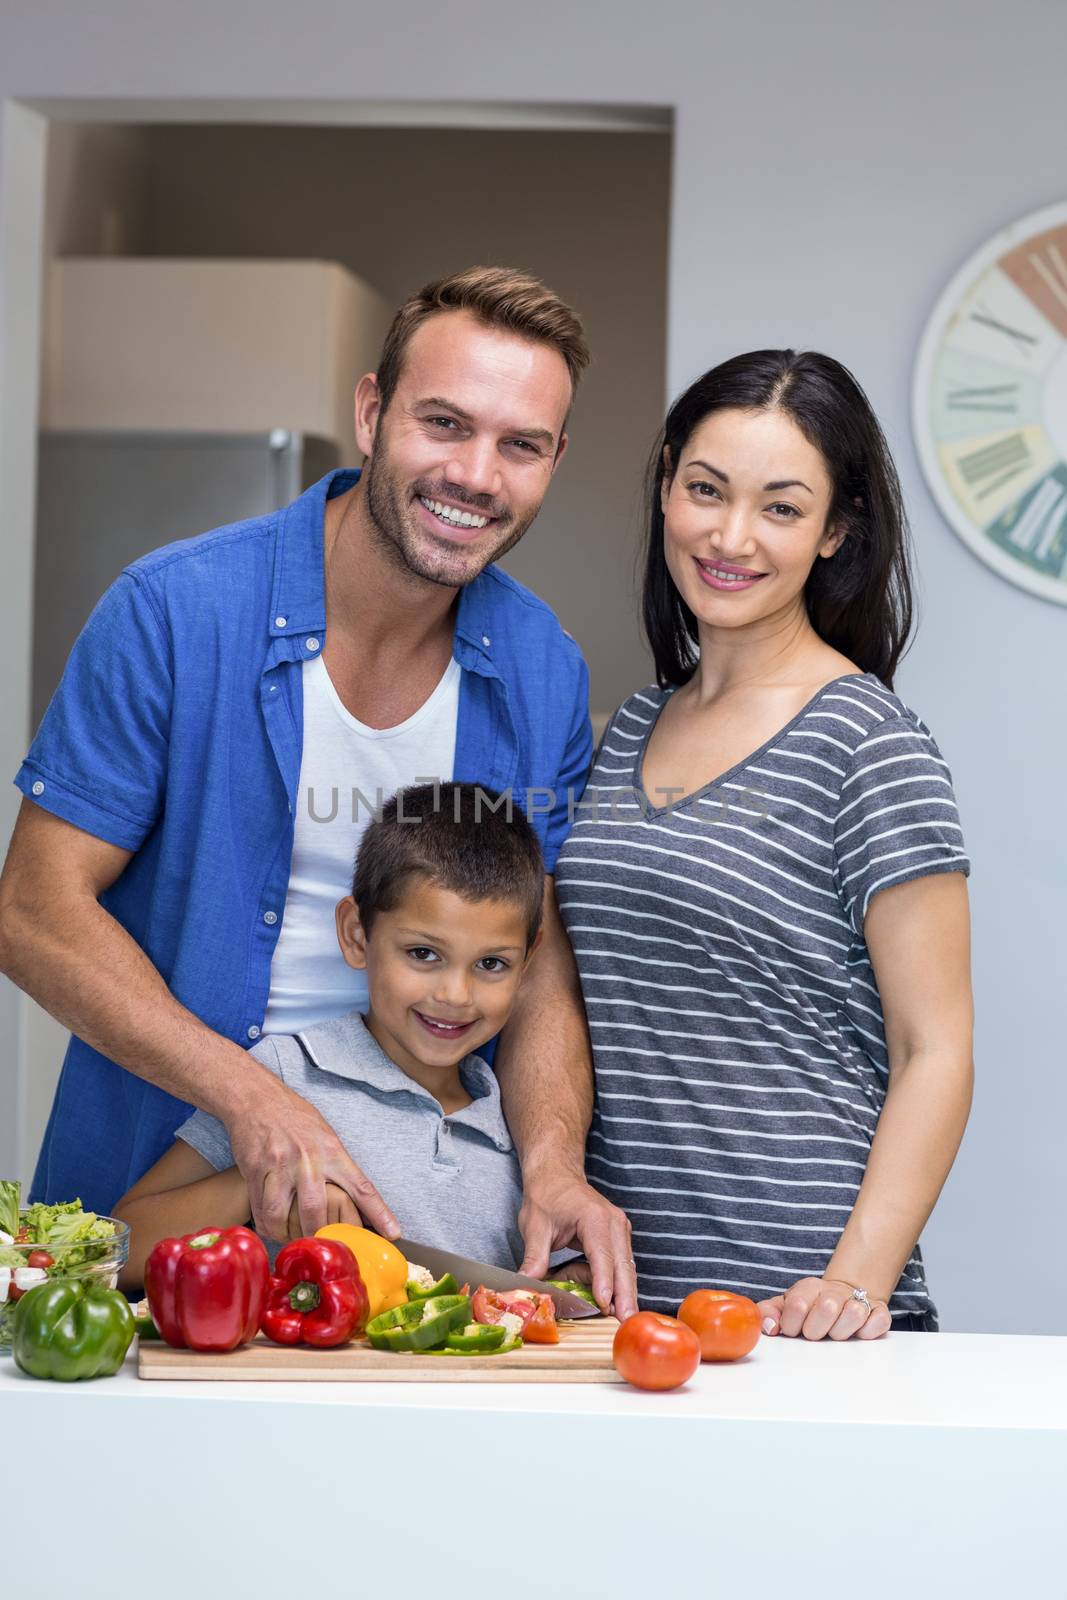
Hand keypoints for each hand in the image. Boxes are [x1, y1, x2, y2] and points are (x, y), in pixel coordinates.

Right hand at [227, 1078, 398, 1241]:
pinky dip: (268, 1225)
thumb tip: (354, 1197)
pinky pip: (260, 1210)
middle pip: (316, 1211)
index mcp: (332, 1150)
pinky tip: (273, 1227)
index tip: (393, 1233)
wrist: (256, 1099)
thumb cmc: (295, 1117)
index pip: (361, 1186)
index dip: (378, 1213)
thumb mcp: (325, 1135)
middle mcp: (307, 1159)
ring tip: (294, 1239)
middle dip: (319, 1235)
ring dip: (288, 1234)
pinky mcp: (254, 1172)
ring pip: (283, 1216)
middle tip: (323, 1247)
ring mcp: (279, 1166)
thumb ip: (337, 1165)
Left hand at [517, 1168, 637, 1319]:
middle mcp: (614, 1223)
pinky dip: (615, 1282)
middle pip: (622, 1264)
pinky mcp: (617, 1238)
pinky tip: (608, 1300)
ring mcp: (619, 1230)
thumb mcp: (535, 1226)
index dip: (603, 1281)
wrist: (556, 1174)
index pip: (602, 1255)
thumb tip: (526, 1283)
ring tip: (622, 1318)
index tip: (604, 1303)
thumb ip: (535, 1257)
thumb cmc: (546, 1196)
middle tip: (625, 1321)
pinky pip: (620, 1264)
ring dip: (624, 1292)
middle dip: (625, 1294)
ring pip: (626, 1267)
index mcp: (595, 1217)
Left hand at [757, 1276, 891, 1340]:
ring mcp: (858, 1300)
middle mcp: (834, 1292)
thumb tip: (768, 1327)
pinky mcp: (879, 1312)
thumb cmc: (810, 1307)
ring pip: (854, 1313)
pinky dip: (868, 1331)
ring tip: (835, 1333)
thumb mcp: (786, 1306)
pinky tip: (858, 1332)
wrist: (842, 1295)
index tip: (792, 1331)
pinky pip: (878, 1322)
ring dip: (842, 1332)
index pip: (797, 1304)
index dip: (792, 1325)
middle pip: (827, 1308)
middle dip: (817, 1330)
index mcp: (809, 1288)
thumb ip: (770, 1313)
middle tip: (815, 1334)